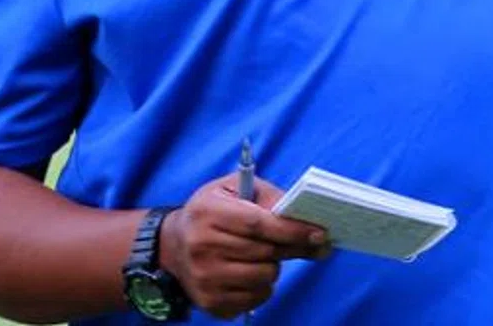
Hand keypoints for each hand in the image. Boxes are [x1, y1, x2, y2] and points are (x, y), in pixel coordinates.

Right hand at [159, 173, 328, 320]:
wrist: (172, 246)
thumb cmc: (212, 211)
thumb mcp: (235, 189)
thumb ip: (269, 196)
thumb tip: (304, 218)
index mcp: (208, 213)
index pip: (259, 224)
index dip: (293, 230)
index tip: (320, 233)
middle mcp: (202, 247)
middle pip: (266, 253)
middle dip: (292, 247)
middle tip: (308, 242)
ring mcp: (204, 279)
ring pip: (265, 277)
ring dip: (274, 266)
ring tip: (264, 254)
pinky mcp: (209, 302)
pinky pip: (255, 298)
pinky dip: (263, 286)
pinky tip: (252, 272)